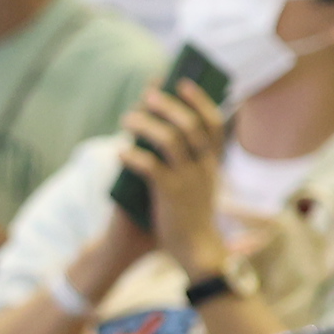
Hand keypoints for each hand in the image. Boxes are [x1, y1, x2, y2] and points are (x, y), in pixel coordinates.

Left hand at [116, 79, 231, 279]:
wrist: (197, 251)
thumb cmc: (193, 215)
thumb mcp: (201, 184)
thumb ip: (192, 160)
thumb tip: (167, 130)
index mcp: (213, 163)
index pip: (213, 122)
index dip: (198, 99)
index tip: (182, 82)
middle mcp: (204, 167)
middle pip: (189, 124)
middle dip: (168, 105)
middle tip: (148, 95)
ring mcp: (188, 180)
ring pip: (169, 140)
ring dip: (146, 125)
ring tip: (128, 119)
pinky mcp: (170, 195)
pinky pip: (149, 168)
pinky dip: (133, 157)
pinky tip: (120, 153)